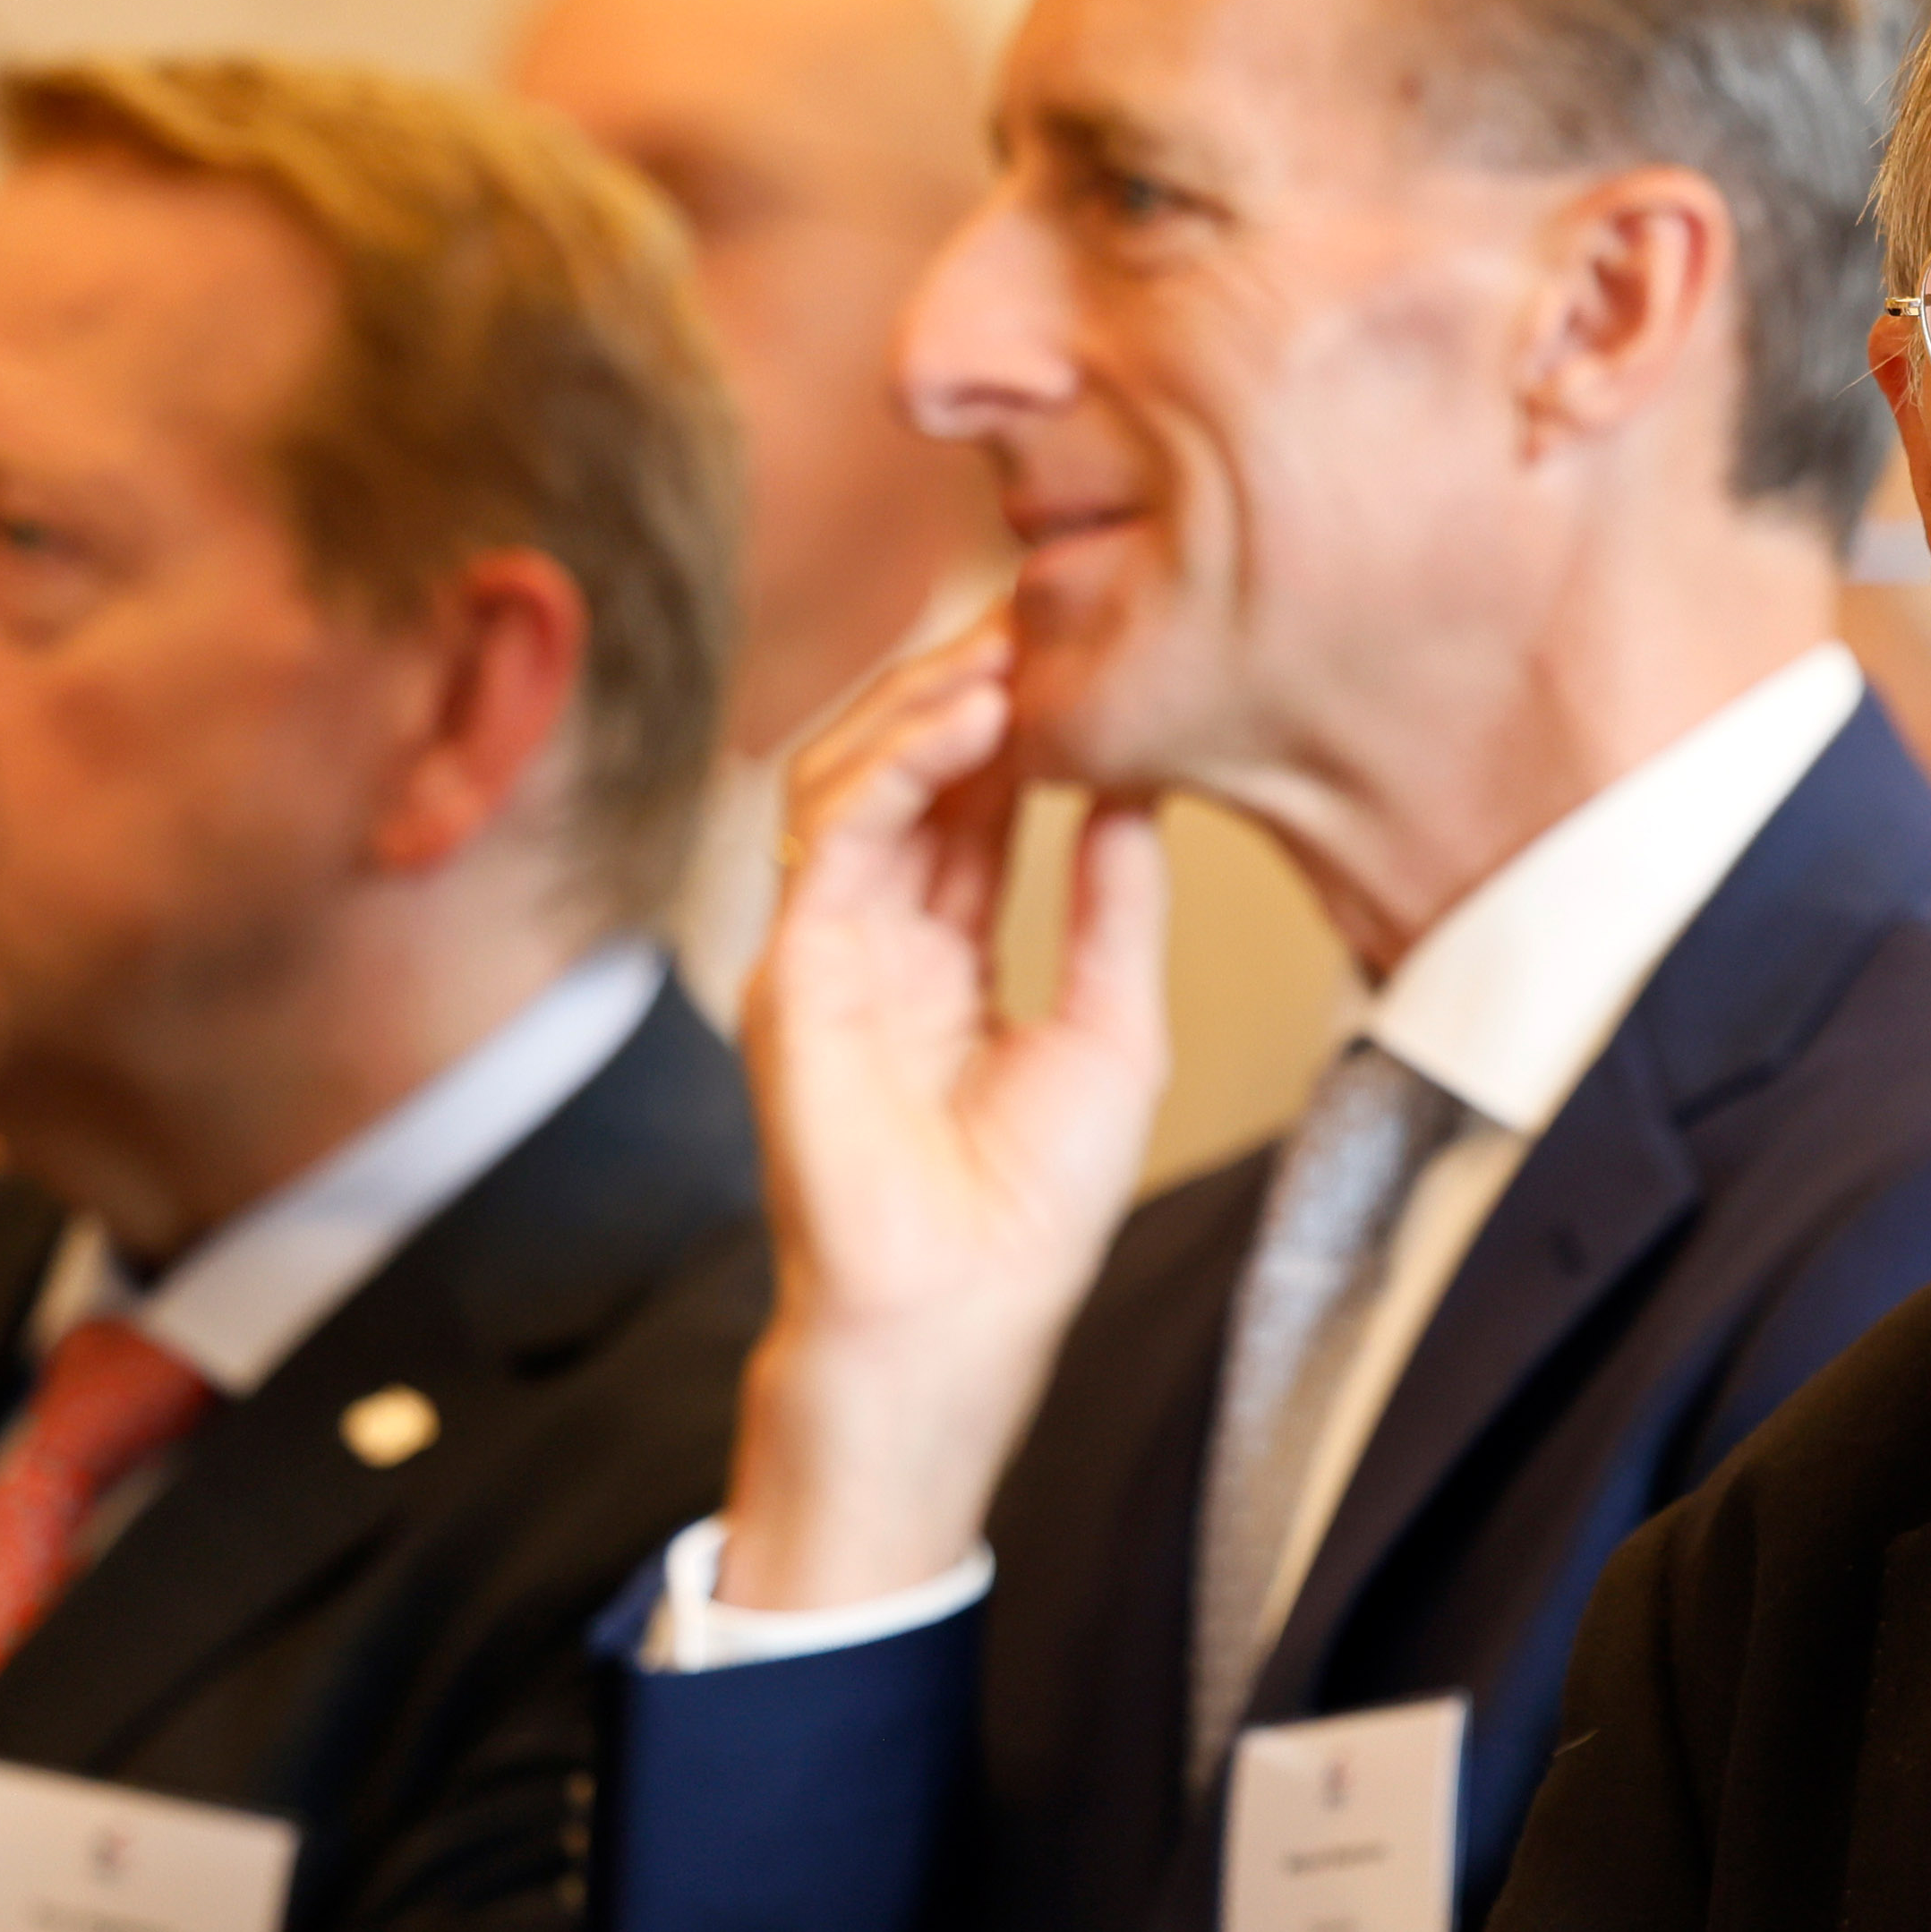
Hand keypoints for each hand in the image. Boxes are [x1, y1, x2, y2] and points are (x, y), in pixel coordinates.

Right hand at [715, 621, 1171, 1610]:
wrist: (959, 1319)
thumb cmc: (1028, 1211)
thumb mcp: (1112, 1027)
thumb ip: (1113, 905)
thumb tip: (1138, 789)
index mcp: (945, 954)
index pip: (974, 801)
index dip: (1025, 721)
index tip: (1090, 652)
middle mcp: (875, 938)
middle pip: (907, 769)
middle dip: (972, 683)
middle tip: (1047, 613)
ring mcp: (824, 949)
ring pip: (851, 776)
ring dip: (929, 703)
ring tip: (1013, 649)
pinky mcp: (792, 969)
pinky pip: (829, 833)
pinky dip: (894, 763)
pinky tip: (970, 719)